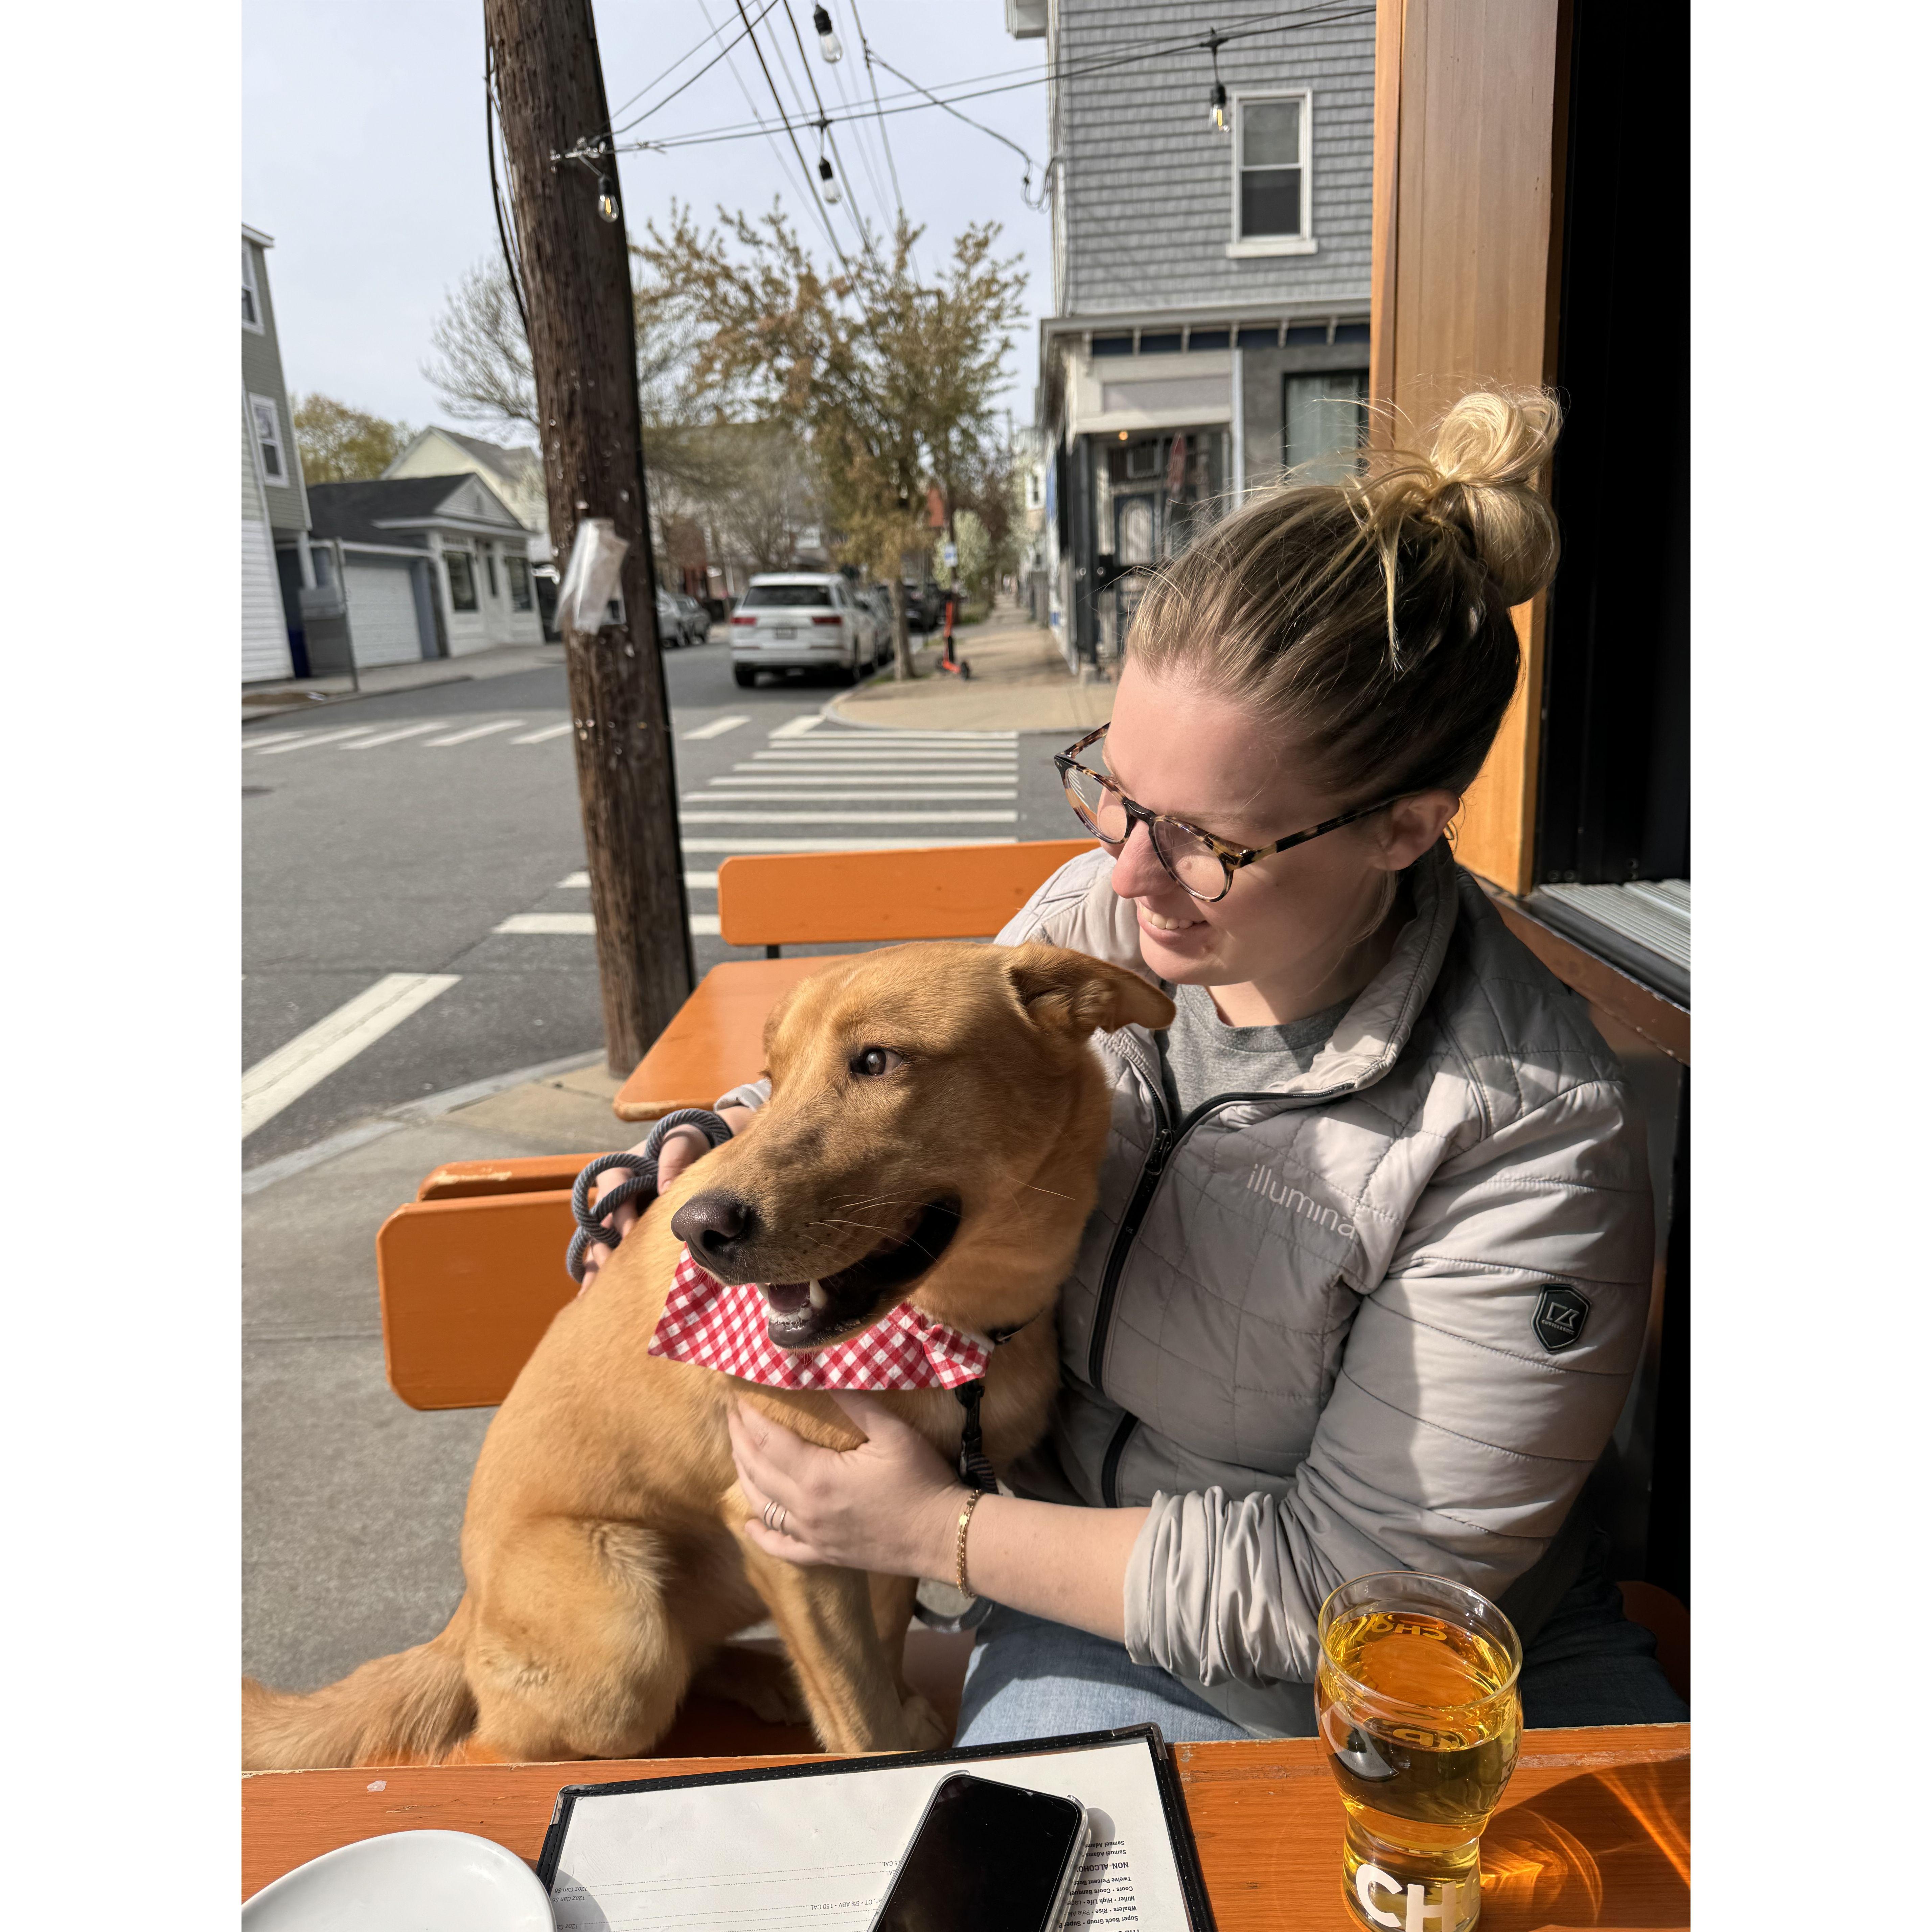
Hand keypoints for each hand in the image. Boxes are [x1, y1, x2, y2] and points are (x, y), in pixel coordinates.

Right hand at [578, 1103, 753, 1288]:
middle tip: (612, 1267)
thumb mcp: (686, 1139)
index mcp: (627, 1166)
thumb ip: (675, 1155)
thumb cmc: (695, 1142)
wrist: (711, 1150)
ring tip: (598, 1291)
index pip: (611, 1185)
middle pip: (601, 1219)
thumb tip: (664, 1187)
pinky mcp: (634, 1233)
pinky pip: (615, 1253)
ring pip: (602, 1240)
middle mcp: (620, 1193)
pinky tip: (597, 1296)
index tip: (630, 1231)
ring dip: (598, 1264)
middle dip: (602, 1244)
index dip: (617, 1208)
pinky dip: (606, 1272)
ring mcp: (625, 1214)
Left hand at [730, 1392, 963, 1577]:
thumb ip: (855, 1404)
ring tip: (737, 1452)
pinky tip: (749, 1523)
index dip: (748, 1418)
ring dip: (744, 1477)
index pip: (768, 1442)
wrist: (945, 1536)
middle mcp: (806, 1510)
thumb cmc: (922, 1481)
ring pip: (763, 1507)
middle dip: (739, 1440)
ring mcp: (812, 1537)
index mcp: (818, 1477)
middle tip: (730, 1415)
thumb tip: (822, 1376)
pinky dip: (761, 1535)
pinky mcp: (825, 1556)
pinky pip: (782, 1548)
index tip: (735, 1397)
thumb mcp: (893, 1433)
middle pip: (757, 1471)